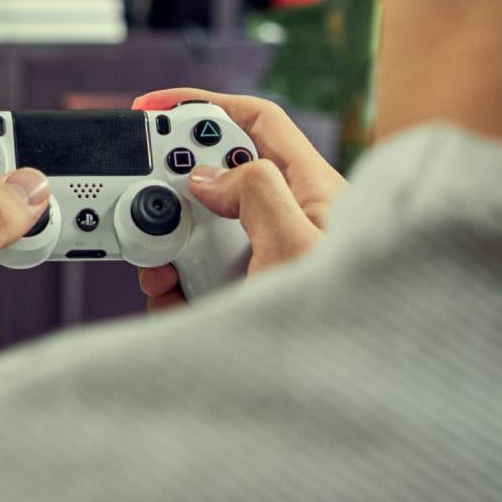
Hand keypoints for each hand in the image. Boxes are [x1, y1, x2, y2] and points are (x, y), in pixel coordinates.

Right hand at [129, 88, 345, 310]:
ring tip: (159, 263)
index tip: (152, 109)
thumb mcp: (298, 246)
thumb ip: (255, 193)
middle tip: (146, 200)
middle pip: (216, 177)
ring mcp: (262, 263)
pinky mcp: (241, 300)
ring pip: (198, 233)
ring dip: (166, 244)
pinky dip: (170, 286)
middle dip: (174, 187)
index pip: (257, 123)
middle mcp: (286, 221)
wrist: (355, 397)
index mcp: (313, 192)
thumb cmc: (354, 325)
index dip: (205, 105)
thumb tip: (208, 176)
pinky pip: (193, 282)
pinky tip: (167, 296)